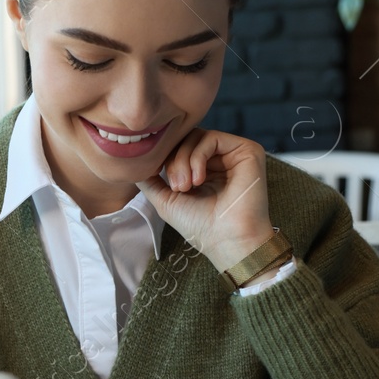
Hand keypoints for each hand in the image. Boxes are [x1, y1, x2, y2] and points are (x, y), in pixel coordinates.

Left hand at [135, 126, 275, 272]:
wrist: (227, 241)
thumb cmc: (200, 226)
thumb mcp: (166, 200)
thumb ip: (150, 179)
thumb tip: (131, 163)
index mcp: (206, 169)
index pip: (179, 147)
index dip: (165, 158)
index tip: (161, 180)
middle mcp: (221, 159)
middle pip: (187, 139)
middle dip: (173, 160)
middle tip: (176, 187)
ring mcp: (234, 154)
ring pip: (197, 136)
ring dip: (183, 159)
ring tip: (185, 186)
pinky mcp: (247, 151)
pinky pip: (212, 138)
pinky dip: (197, 156)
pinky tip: (198, 179)